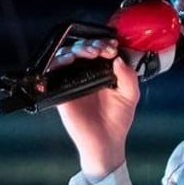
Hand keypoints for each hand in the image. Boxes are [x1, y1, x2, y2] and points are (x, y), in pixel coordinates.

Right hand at [53, 37, 140, 180]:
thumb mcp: (130, 96)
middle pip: (82, 48)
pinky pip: (53, 72)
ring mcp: (73, 80)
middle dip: (91, 44)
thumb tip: (119, 59)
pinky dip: (57, 62)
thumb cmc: (117, 120)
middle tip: (100, 50)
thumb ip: (128, 77)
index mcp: (103, 71)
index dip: (104, 43)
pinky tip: (68, 60)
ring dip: (76, 49)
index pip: (100, 48)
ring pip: (67, 55)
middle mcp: (87, 73)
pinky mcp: (61, 90)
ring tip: (87, 53)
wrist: (105, 141)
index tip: (111, 48)